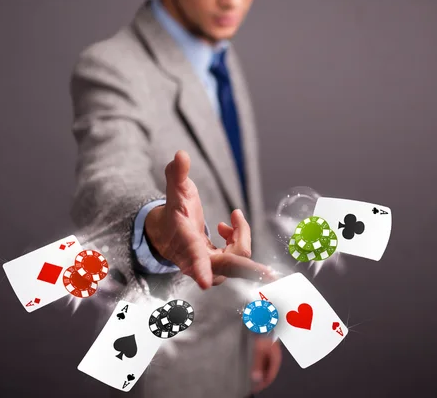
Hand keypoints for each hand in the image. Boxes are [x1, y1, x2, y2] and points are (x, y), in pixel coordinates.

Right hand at [144, 150, 275, 289]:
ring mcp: (209, 268)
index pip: (193, 256)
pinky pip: (240, 259)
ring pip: (239, 259)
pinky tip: (228, 228)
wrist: (168, 235)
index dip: (199, 268)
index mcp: (185, 242)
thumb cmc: (173, 211)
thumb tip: (181, 154)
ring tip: (232, 218)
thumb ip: (177, 173)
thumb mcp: (175, 190)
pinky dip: (239, 240)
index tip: (205, 281)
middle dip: (247, 270)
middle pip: (227, 266)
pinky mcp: (219, 269)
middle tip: (268, 273)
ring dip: (241, 236)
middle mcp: (197, 260)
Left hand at [251, 336, 281, 393]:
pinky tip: (252, 365)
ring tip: (250, 377)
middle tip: (252, 385)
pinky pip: (263, 360)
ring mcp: (271, 351)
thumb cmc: (264, 332)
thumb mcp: (259, 349)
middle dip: (260, 379)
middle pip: (268, 372)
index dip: (263, 384)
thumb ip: (257, 364)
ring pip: (266, 366)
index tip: (255, 389)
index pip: (270, 376)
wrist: (264, 318)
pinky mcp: (267, 347)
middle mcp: (275, 356)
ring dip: (259, 372)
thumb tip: (256, 378)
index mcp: (276, 359)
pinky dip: (258, 365)